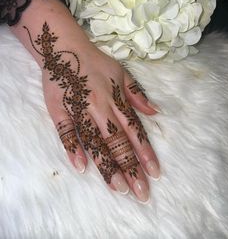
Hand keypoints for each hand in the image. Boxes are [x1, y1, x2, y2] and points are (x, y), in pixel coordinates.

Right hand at [31, 21, 159, 202]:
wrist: (65, 48)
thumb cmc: (95, 62)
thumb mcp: (122, 72)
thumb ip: (137, 94)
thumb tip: (155, 112)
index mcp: (116, 99)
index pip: (134, 131)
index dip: (145, 152)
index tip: (155, 172)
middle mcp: (100, 107)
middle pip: (117, 142)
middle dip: (131, 168)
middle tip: (141, 192)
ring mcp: (78, 109)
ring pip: (95, 142)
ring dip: (107, 166)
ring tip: (119, 188)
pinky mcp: (59, 110)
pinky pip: (66, 132)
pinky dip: (73, 149)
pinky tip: (81, 167)